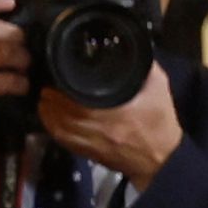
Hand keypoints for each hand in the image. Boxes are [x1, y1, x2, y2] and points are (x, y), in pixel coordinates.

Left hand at [39, 63, 183, 188]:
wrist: (163, 160)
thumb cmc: (160, 123)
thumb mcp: (158, 87)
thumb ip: (143, 67)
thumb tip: (130, 47)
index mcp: (113, 113)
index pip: (75, 101)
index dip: (60, 90)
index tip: (55, 77)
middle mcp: (98, 130)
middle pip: (62, 115)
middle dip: (51, 99)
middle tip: (46, 85)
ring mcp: (92, 144)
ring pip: (59, 129)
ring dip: (48, 114)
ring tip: (45, 100)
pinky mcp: (90, 154)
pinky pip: (64, 142)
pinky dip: (53, 129)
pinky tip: (50, 119)